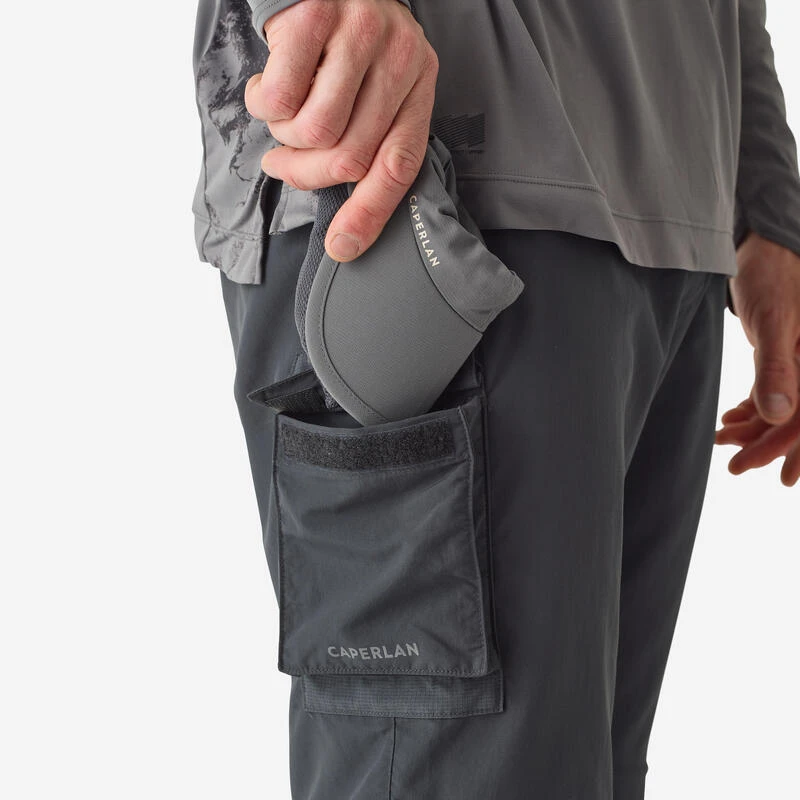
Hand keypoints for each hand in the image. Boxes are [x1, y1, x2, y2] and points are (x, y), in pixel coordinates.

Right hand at [244, 0, 437, 262]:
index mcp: (418, 83)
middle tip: (280, 163)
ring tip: (280, 115)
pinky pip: (281, 97)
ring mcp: (360, 34)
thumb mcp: (375, 82)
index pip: (401, 164)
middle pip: (351, 157)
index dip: (370, 213)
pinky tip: (266, 85)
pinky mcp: (315, 15)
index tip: (342, 247)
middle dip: (307, 174)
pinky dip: (262, 104)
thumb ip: (370, 134)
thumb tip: (345, 214)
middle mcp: (400, 58)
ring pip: (315, 131)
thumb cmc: (343, 37)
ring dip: (284, 137)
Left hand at [714, 231, 799, 485]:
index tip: (766, 472)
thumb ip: (777, 367)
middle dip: (770, 444)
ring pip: (789, 408)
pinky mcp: (792, 355)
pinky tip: (731, 419)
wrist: (765, 244)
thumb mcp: (775, 321)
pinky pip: (780, 391)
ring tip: (723, 439)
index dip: (791, 447)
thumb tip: (775, 415)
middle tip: (735, 466)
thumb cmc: (774, 273)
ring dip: (758, 428)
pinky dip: (756, 407)